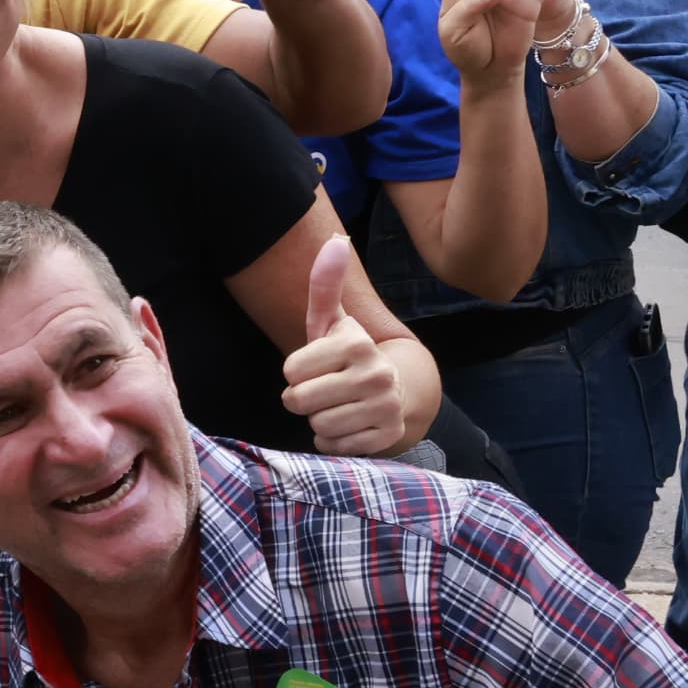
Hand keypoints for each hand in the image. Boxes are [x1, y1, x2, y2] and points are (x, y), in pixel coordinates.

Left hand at [278, 233, 409, 455]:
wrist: (397, 390)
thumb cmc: (348, 355)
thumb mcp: (332, 322)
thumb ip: (325, 285)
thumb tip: (337, 241)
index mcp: (356, 342)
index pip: (290, 370)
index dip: (296, 372)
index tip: (315, 366)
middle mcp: (376, 373)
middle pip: (299, 401)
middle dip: (302, 399)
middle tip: (323, 389)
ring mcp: (384, 407)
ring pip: (316, 425)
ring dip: (318, 420)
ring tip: (338, 405)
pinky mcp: (386, 436)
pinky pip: (334, 446)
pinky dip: (333, 440)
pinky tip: (349, 424)